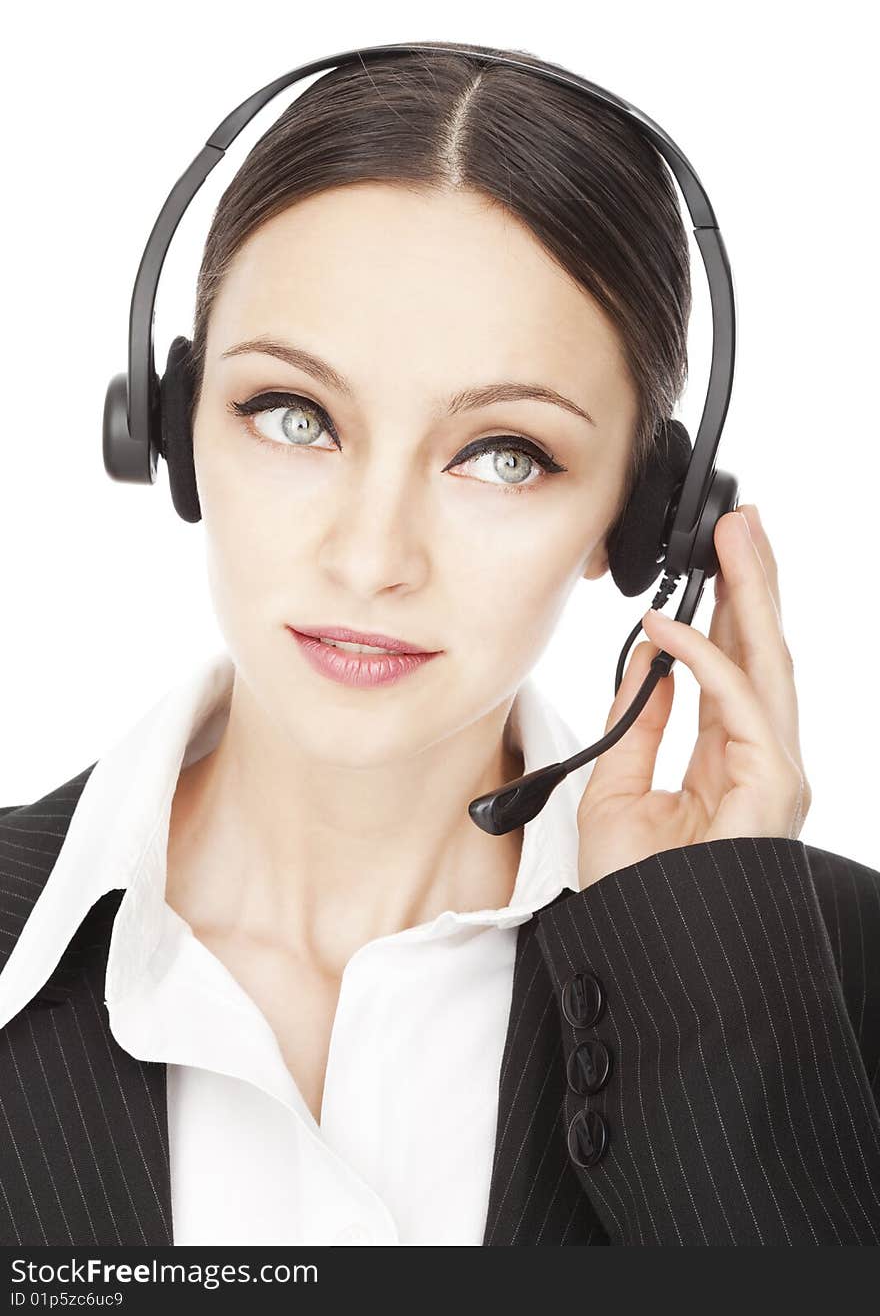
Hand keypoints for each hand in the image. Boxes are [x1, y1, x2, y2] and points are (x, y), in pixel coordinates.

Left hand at [576, 503, 810, 891]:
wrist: (643, 957)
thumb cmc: (635, 892)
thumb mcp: (617, 791)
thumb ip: (637, 725)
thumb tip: (646, 663)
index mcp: (727, 764)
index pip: (730, 673)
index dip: (722, 616)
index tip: (708, 568)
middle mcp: (760, 762)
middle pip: (761, 655)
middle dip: (752, 585)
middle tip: (741, 525)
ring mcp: (773, 773)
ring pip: (767, 664)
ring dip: (752, 595)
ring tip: (740, 537)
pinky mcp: (772, 784)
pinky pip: (737, 704)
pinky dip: (705, 659)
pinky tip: (671, 624)